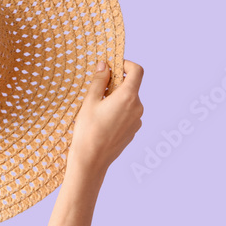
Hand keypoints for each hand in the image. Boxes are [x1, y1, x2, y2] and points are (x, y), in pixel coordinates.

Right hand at [66, 60, 143, 178]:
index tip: (113, 66)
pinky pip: (128, 113)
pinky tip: (103, 120)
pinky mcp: (134, 131)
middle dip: (117, 83)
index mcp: (128, 97)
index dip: (126, 64)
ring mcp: (137, 120)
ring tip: (98, 108)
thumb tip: (105, 65)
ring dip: (117, 98)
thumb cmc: (88, 130)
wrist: (91, 161)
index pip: (137, 71)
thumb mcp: (90, 101)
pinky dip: (119, 110)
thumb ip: (100, 80)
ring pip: (129, 100)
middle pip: (132, 86)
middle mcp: (137, 107)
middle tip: (98, 89)